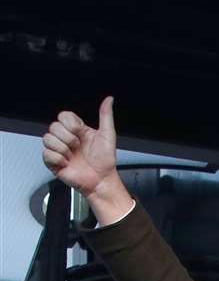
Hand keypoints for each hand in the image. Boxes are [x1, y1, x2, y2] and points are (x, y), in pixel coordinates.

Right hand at [41, 96, 132, 224]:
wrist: (102, 181)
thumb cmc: (105, 161)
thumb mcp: (108, 135)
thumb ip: (106, 116)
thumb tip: (109, 99)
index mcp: (76, 130)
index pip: (63, 116)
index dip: (71, 124)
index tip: (81, 133)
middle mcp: (66, 138)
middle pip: (54, 126)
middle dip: (68, 138)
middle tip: (78, 147)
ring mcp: (59, 150)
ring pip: (48, 138)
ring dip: (63, 149)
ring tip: (73, 156)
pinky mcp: (53, 163)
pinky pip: (46, 154)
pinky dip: (58, 159)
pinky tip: (67, 163)